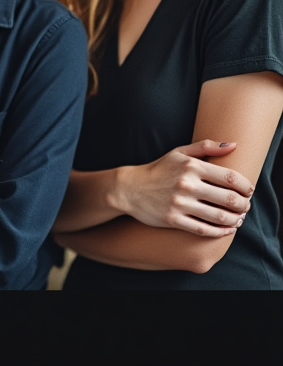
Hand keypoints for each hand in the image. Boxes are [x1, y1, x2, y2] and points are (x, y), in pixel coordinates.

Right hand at [118, 139, 251, 236]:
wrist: (129, 188)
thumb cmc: (158, 170)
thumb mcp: (178, 153)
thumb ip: (206, 147)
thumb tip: (234, 145)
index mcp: (190, 166)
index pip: (230, 177)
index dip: (245, 186)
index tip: (248, 190)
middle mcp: (186, 184)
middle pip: (228, 198)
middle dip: (243, 205)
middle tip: (245, 206)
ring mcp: (179, 203)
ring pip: (219, 216)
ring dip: (235, 220)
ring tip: (239, 218)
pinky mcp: (173, 219)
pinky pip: (204, 229)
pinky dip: (221, 232)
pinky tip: (227, 229)